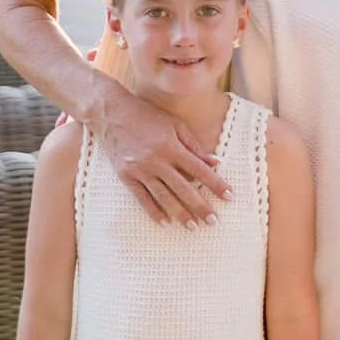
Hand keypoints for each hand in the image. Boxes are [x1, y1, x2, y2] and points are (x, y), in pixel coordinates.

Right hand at [99, 85, 229, 224]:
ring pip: (163, 196)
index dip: (216, 184)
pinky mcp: (125, 176)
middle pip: (183, 188)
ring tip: (192, 227)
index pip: (199, 170)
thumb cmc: (147, 115)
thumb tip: (215, 163)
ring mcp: (140, 169)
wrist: (111, 112)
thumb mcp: (175, 124)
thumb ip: (194, 146)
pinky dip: (153, 211)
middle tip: (213, 221)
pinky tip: (165, 222)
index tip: (229, 197)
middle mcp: (157, 160)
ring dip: (179, 213)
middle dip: (200, 206)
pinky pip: (141, 197)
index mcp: (171, 146)